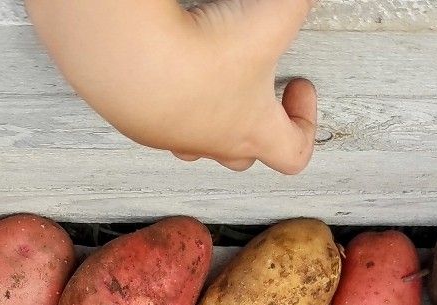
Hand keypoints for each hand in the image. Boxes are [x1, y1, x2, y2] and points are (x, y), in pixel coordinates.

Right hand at [25, 0, 318, 172]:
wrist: (131, 56)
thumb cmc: (200, 55)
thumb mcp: (271, 19)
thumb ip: (299, 5)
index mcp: (251, 130)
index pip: (294, 154)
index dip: (306, 124)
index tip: (297, 86)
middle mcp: (209, 142)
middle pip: (241, 157)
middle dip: (254, 124)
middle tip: (255, 87)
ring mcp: (168, 135)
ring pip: (194, 142)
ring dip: (208, 117)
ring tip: (210, 78)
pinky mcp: (133, 117)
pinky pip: (156, 118)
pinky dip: (166, 97)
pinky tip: (166, 64)